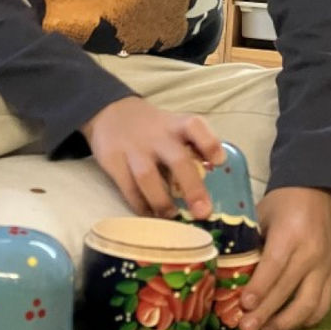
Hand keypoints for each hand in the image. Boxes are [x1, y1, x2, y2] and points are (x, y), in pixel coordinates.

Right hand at [80, 97, 224, 218]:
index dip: (209, 144)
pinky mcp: (113, 160)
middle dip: (192, 187)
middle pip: (177, 159)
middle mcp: (157, 135)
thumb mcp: (173, 127)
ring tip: (172, 217)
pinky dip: (140, 205)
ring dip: (162, 201)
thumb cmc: (154, 129)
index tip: (219, 162)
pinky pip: (128, 188)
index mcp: (176, 125)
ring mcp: (134, 148)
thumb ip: (192, 146)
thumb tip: (213, 174)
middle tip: (202, 211)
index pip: (195, 127)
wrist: (111, 112)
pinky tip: (150, 215)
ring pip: (148, 177)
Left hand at [237, 186, 330, 329]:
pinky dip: (306, 320)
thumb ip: (249, 240)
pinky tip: (288, 324)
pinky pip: (323, 305)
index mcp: (291, 234)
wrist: (320, 190)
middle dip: (266, 313)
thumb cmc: (285, 201)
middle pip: (289, 290)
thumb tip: (227, 267)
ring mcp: (325, 267)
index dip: (260, 288)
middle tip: (246, 329)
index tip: (244, 305)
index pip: (275, 265)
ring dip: (287, 323)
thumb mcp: (262, 213)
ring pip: (310, 305)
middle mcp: (311, 253)